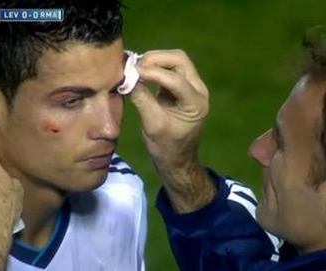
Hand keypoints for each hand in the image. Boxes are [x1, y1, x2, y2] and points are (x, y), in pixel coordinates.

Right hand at [129, 50, 214, 211]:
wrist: (176, 159)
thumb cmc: (166, 147)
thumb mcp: (152, 124)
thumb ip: (141, 99)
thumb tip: (126, 76)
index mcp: (196, 102)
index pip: (175, 78)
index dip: (152, 72)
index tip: (131, 72)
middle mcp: (198, 90)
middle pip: (180, 59)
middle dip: (156, 59)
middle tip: (134, 66)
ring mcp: (192, 87)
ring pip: (175, 61)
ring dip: (155, 60)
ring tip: (135, 68)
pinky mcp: (182, 87)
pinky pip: (170, 69)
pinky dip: (155, 67)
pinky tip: (140, 72)